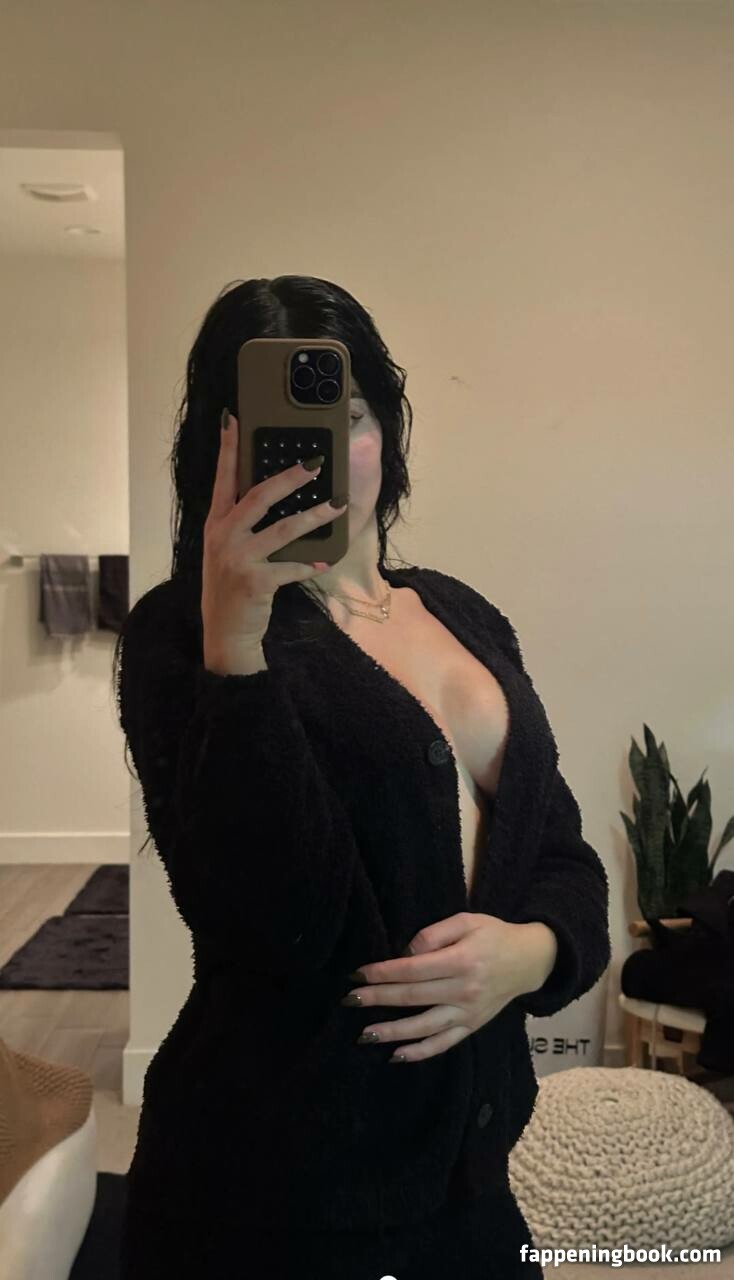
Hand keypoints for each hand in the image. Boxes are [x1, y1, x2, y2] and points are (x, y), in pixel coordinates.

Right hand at [202, 410, 347, 658]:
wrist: (225, 632)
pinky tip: (325, 560)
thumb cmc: (230, 587)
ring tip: (337, 505)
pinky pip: (291, 568)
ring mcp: (239, 559)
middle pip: (259, 496)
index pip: (223, 479)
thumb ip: (241, 524)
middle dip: (289, 478)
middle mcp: (224, 537)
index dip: (229, 449)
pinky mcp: (256, 582)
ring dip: (314, 516)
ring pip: (283, 529)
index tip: (234, 420)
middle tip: (314, 463)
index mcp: (216, 524)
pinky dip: (310, 564)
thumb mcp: (226, 550)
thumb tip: (274, 494)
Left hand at [341, 911, 557, 1062]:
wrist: (530, 960)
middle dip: (378, 999)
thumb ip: (434, 934)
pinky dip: (420, 1053)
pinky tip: (396, 1055)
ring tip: (365, 1034)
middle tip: (350, 1000)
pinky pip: (444, 1044)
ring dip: (393, 1032)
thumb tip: (405, 954)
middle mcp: (464, 990)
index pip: (413, 969)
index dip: (383, 973)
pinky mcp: (473, 1026)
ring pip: (425, 1027)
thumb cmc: (493, 935)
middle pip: (413, 997)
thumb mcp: (466, 921)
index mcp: (462, 960)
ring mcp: (469, 1013)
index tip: (358, 974)